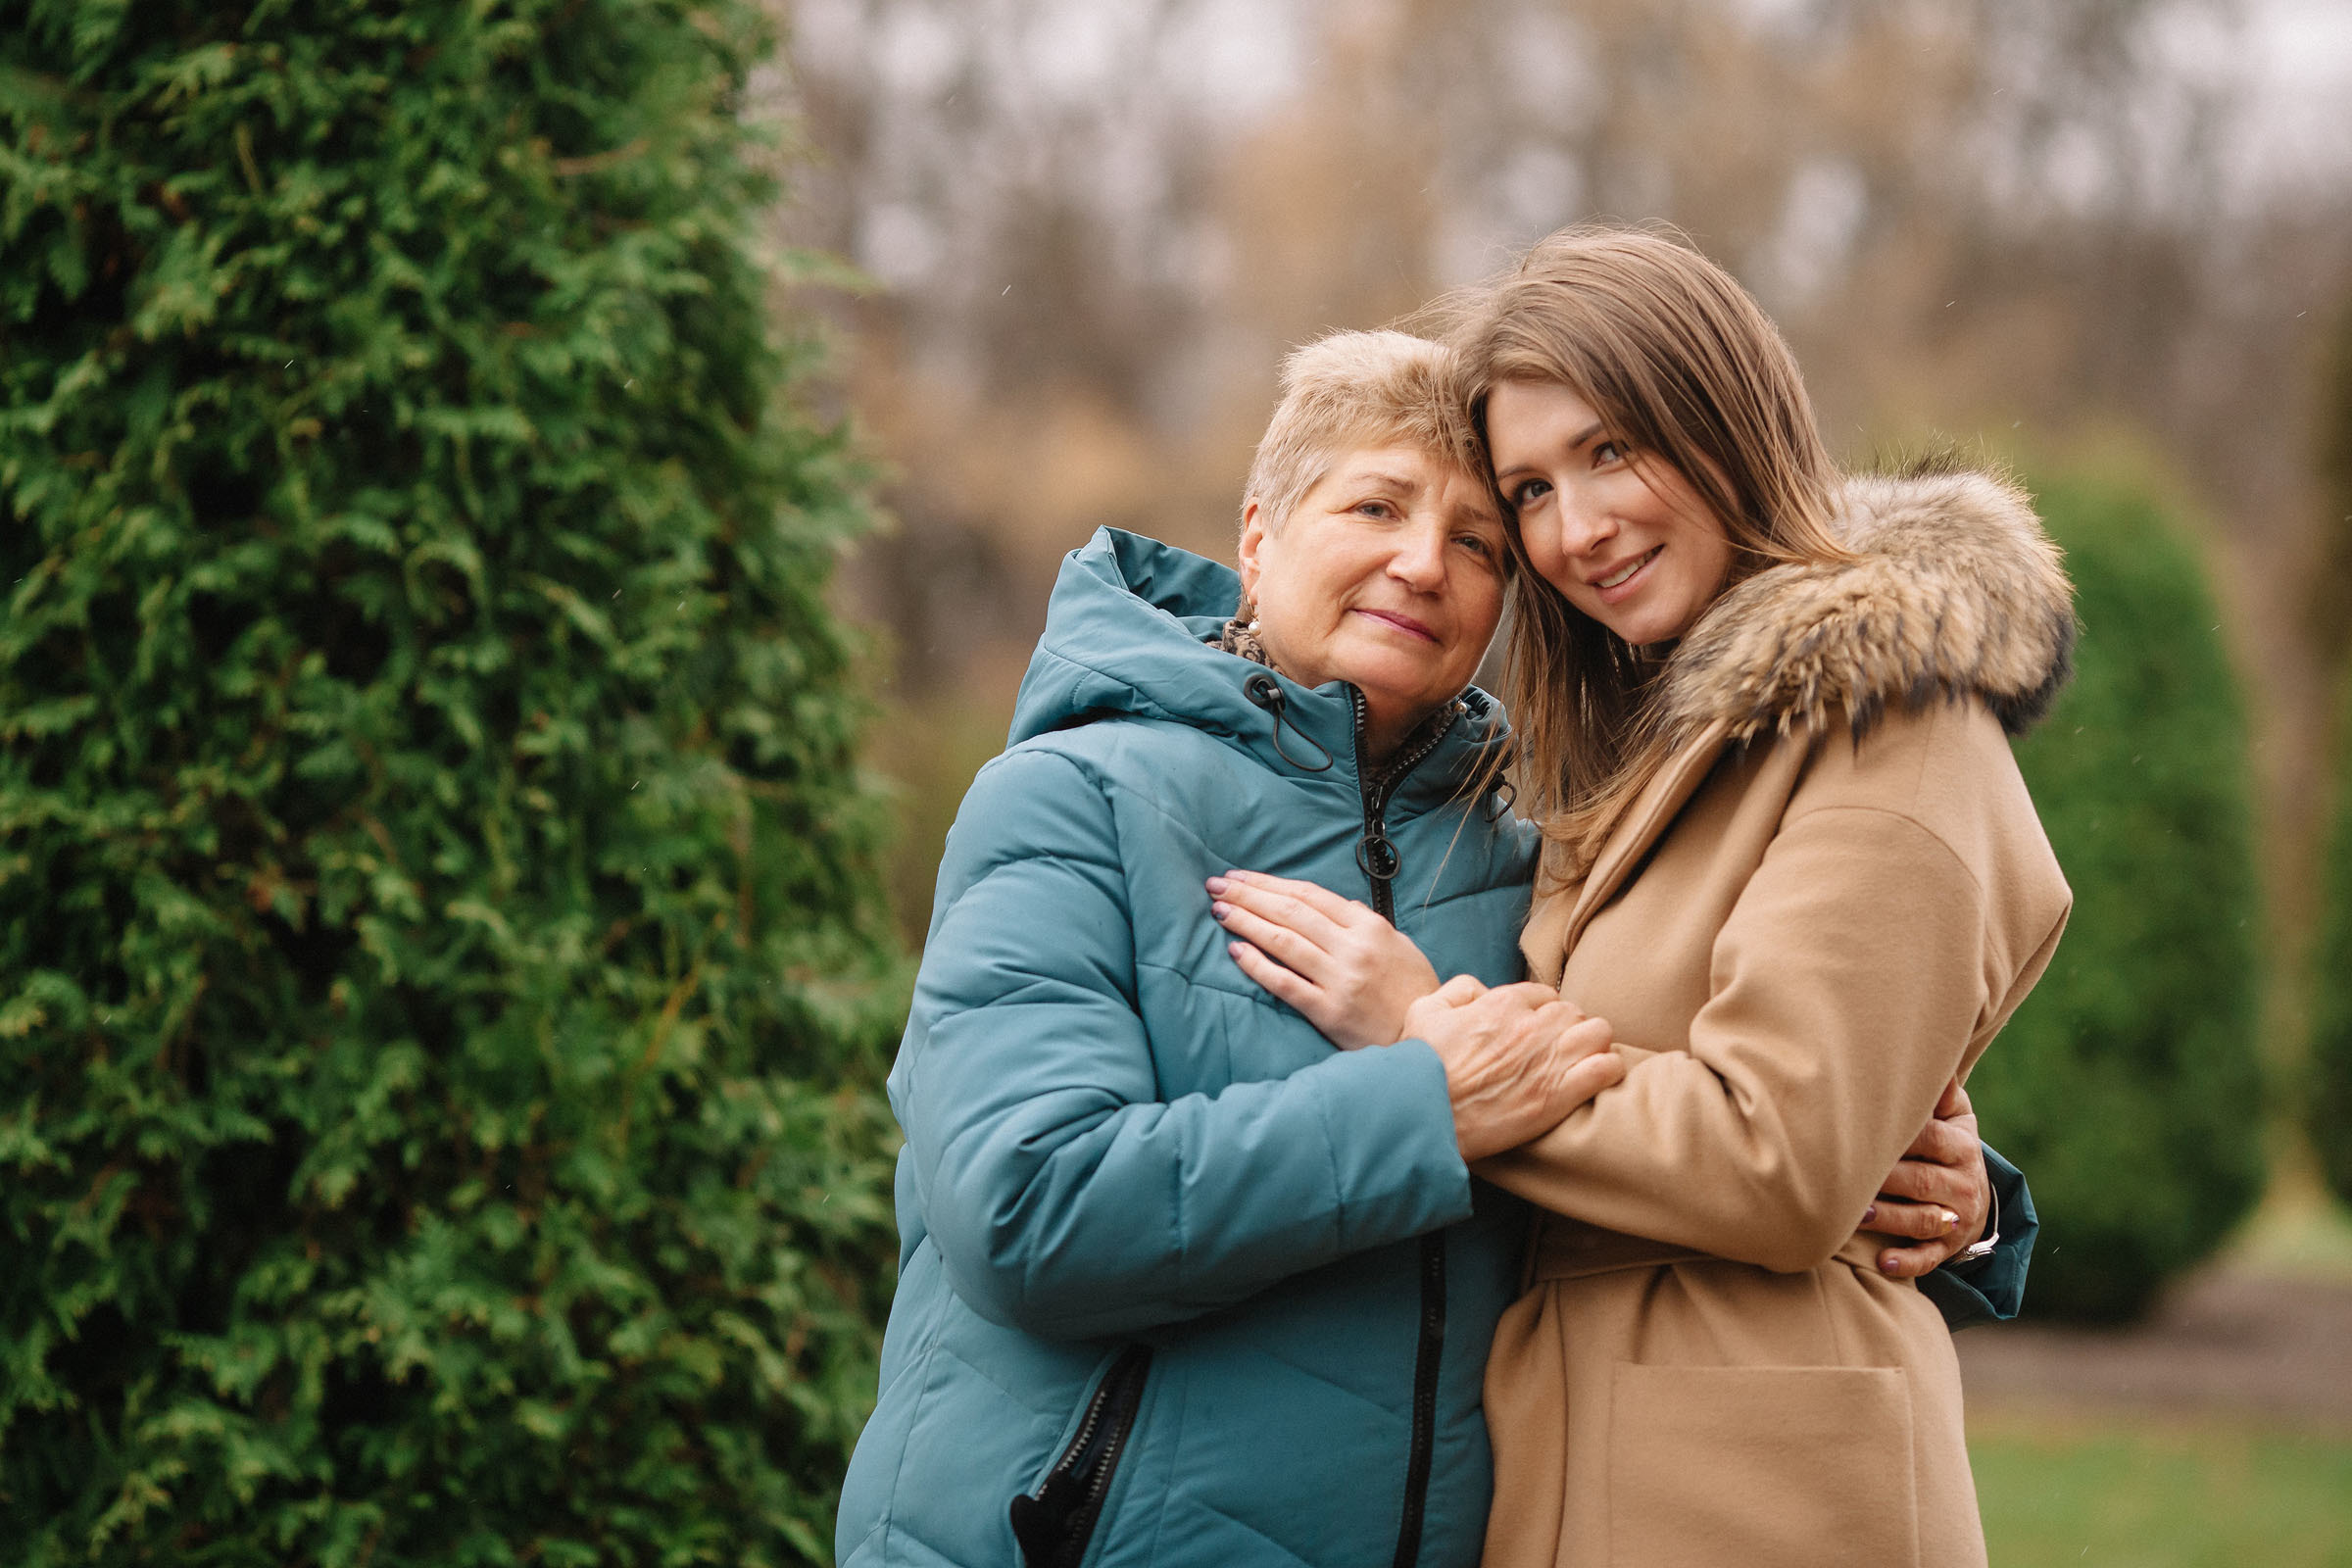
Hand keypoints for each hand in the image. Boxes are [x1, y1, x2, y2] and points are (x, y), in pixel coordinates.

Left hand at [1209, 870, 1440, 1048]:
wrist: (1426, 1040)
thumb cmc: (1412, 990)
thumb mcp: (1399, 945)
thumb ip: (1366, 923)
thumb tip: (1341, 904)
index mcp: (1369, 927)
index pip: (1310, 895)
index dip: (1270, 883)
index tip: (1240, 876)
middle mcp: (1353, 948)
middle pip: (1291, 912)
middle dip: (1249, 895)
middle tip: (1216, 885)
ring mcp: (1340, 979)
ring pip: (1283, 941)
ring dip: (1246, 922)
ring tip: (1219, 910)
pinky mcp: (1329, 1011)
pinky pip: (1285, 983)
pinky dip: (1257, 965)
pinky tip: (1235, 950)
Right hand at [1405, 976, 1624, 1161]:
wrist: (1425, 1119)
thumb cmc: (1420, 1068)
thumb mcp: (1424, 1012)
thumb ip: (1458, 990)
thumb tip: (1484, 991)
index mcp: (1501, 1005)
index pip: (1543, 994)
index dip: (1541, 1011)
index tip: (1533, 1029)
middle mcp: (1531, 1028)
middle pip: (1574, 1012)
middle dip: (1567, 1026)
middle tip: (1555, 1048)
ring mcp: (1549, 1061)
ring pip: (1599, 1033)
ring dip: (1592, 1043)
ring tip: (1579, 1059)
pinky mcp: (1560, 1096)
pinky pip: (1607, 1068)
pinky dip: (1607, 1070)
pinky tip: (1594, 1077)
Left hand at [1864, 1076, 1990, 1278]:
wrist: (1976, 1198)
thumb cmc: (1948, 1146)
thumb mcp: (1956, 1118)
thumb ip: (1941, 1093)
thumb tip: (1931, 1058)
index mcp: (1959, 1146)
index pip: (1928, 1139)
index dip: (1898, 1135)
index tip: (1862, 1129)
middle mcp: (1962, 1183)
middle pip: (1920, 1181)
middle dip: (1885, 1180)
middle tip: (1844, 1175)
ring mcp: (1956, 1219)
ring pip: (1922, 1220)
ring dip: (1889, 1219)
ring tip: (1856, 1215)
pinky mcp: (1947, 1248)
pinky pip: (1929, 1258)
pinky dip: (1906, 1262)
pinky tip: (1882, 1262)